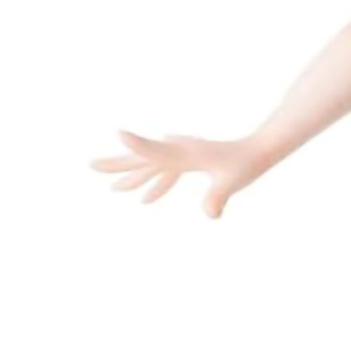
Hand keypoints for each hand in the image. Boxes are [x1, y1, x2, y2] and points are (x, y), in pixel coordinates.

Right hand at [91, 131, 270, 217]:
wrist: (259, 149)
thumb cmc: (246, 163)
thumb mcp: (232, 181)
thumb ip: (217, 196)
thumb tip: (211, 215)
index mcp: (187, 153)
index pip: (157, 151)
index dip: (138, 145)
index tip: (120, 134)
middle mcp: (179, 151)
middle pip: (143, 157)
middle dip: (118, 164)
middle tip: (90, 165)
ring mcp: (182, 154)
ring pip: (151, 165)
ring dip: (133, 175)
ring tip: (114, 189)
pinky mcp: (188, 159)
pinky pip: (165, 171)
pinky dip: (154, 182)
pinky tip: (148, 197)